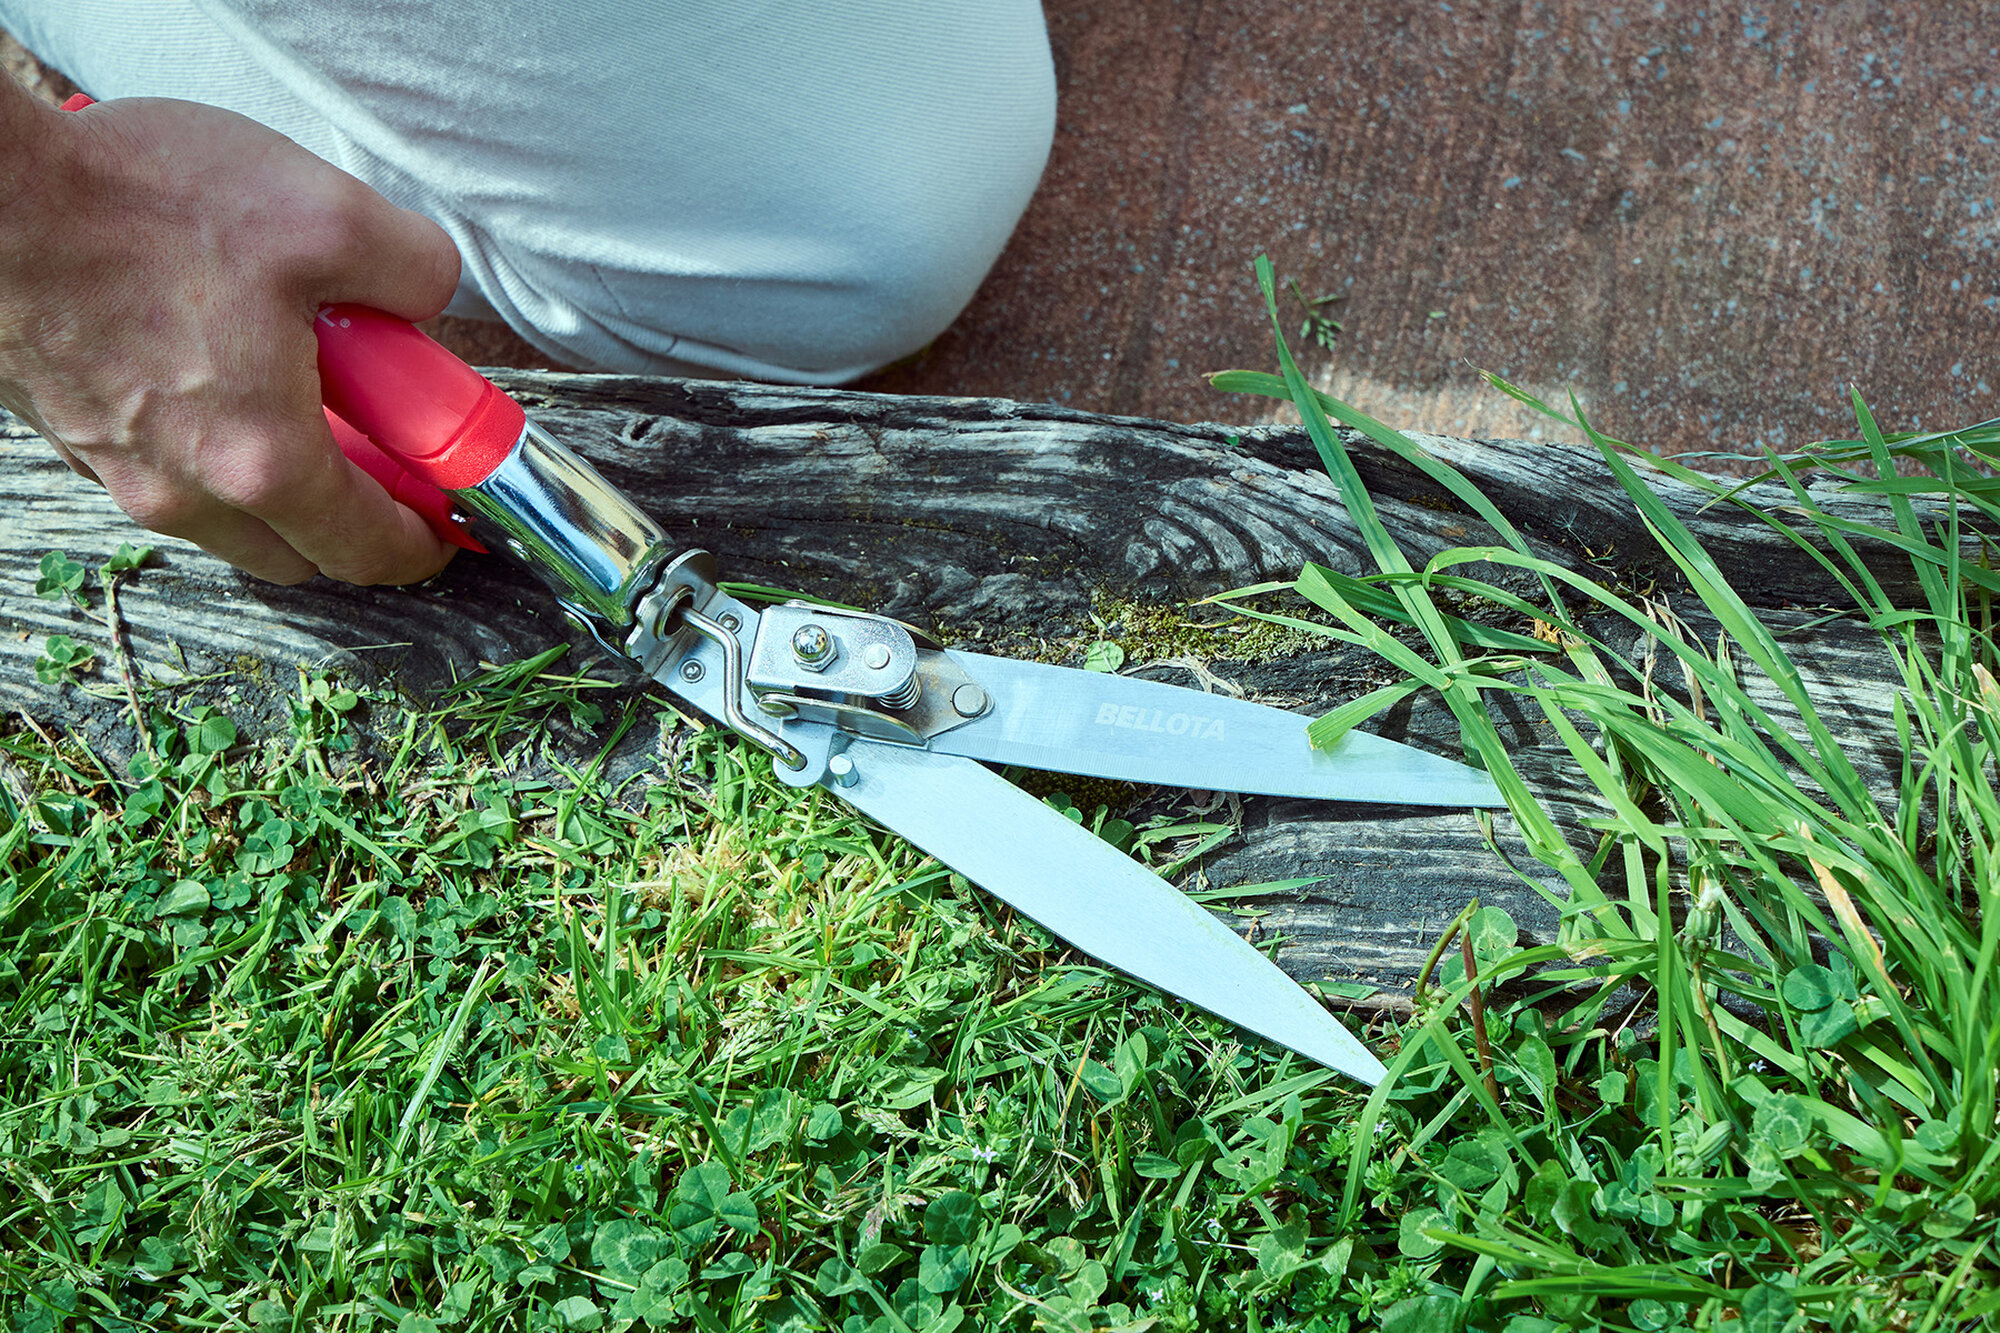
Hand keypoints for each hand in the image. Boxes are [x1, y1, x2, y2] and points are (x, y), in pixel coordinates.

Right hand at [0, 85, 463, 583]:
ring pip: (226, 518)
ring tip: (307, 399)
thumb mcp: (323, 215)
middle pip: (297, 553)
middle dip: (355, 524)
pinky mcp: (71, 430)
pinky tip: (223, 370)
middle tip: (388, 460)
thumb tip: (430, 297)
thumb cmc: (135, 204)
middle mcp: (184, 490)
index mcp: (264, 462)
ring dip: (280, 486)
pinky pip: (165, 472)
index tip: (451, 525)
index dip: (426, 545)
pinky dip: (213, 449)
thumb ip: (412, 269)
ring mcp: (116, 468)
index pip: (369, 551)